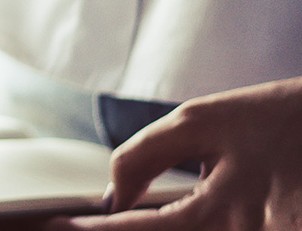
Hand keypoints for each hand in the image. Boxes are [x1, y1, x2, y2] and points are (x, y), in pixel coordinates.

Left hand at [48, 77, 301, 230]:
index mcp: (223, 208)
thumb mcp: (204, 121)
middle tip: (81, 226)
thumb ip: (146, 155)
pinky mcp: (291, 229)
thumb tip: (114, 196)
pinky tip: (191, 214)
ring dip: (166, 228)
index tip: (59, 226)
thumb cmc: (279, 118)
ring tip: (123, 216)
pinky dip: (206, 225)